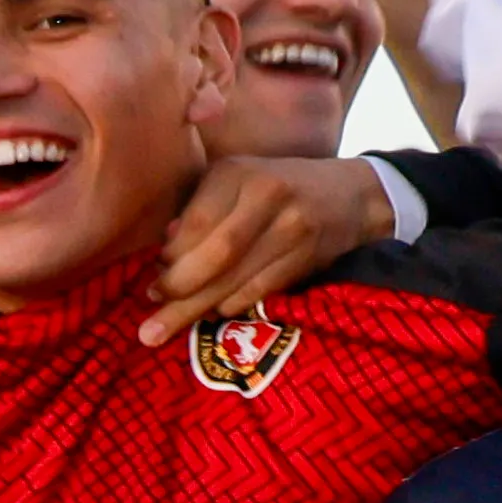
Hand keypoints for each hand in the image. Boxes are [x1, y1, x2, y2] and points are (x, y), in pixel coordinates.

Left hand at [137, 156, 395, 340]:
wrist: (352, 195)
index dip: (170, 258)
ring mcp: (292, 227)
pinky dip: (231, 306)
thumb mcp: (236, 180)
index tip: (153, 279)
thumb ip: (200, 209)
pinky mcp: (307, 257)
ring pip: (235, 278)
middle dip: (178, 291)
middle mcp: (266, 195)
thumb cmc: (277, 187)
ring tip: (159, 330)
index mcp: (237, 172)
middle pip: (215, 254)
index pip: (194, 223)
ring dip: (195, 308)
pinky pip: (259, 290)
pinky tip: (212, 314)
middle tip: (149, 314)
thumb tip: (164, 250)